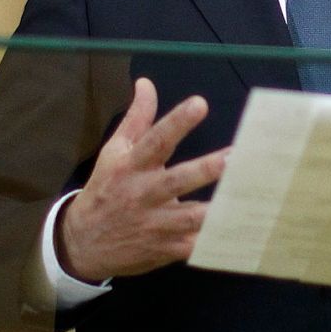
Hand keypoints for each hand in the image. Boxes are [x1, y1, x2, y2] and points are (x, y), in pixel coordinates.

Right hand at [56, 78, 226, 281]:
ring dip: (217, 209)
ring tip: (247, 196)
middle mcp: (144, 194)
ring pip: (190, 217)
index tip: (200, 104)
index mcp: (131, 166)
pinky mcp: (166, 248)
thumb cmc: (106, 189)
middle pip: (177, 180)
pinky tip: (239, 230)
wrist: (83, 243)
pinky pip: (195, 245)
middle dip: (206, 169)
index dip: (177, 122)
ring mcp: (156, 224)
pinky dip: (216, 239)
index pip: (155, 140)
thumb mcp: (114, 152)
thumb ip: (136, 118)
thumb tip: (146, 83)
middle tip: (235, 156)